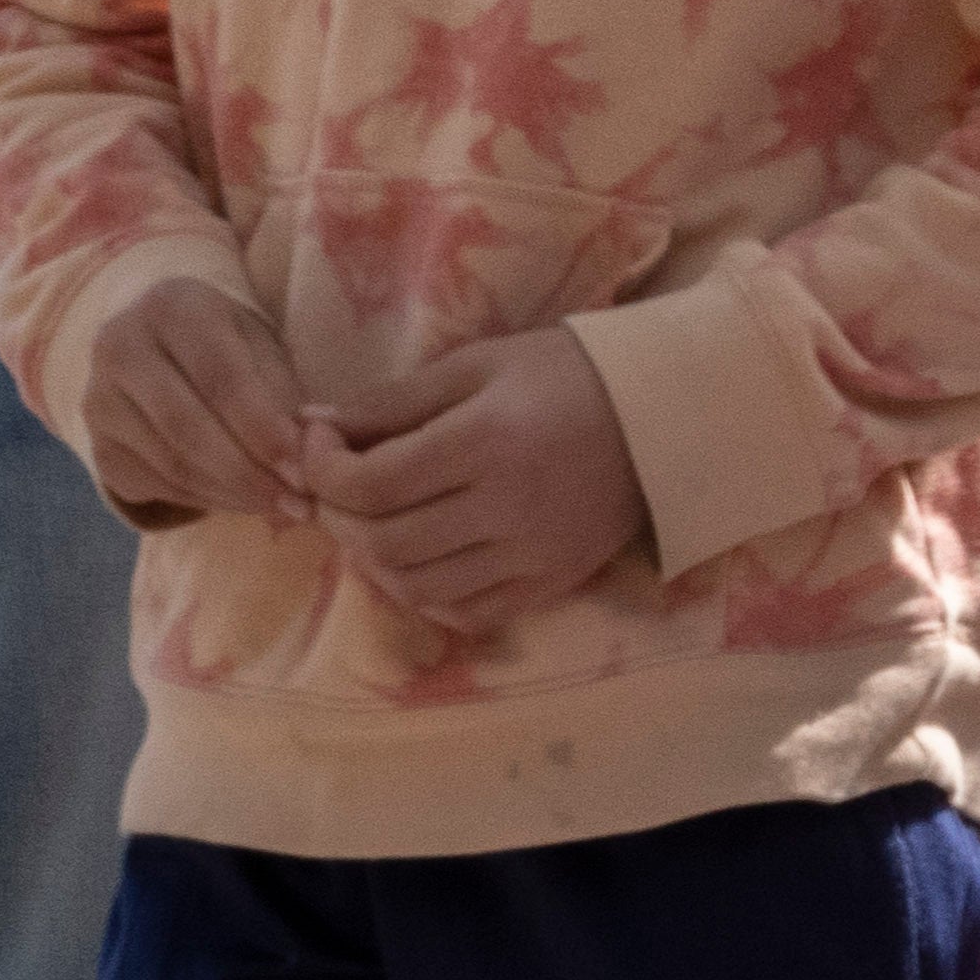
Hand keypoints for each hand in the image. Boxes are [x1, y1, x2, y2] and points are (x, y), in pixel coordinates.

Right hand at [72, 284, 317, 529]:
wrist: (161, 347)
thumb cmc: (229, 344)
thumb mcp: (264, 347)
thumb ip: (284, 394)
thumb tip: (309, 453)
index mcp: (171, 306)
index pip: (221, 379)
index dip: (264, 431)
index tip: (305, 471)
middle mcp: (119, 346)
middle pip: (187, 427)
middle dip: (249, 473)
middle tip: (298, 504)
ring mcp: (97, 398)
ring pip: (169, 462)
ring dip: (232, 494)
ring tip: (280, 506)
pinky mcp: (96, 443)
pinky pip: (153, 484)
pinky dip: (204, 500)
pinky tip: (242, 501)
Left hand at [301, 326, 651, 637]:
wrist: (667, 414)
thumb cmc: (567, 375)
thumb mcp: (477, 365)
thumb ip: (392, 400)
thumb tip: (313, 422)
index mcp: (486, 442)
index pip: (369, 483)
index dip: (321, 467)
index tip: (322, 440)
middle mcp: (508, 508)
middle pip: (382, 541)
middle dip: (337, 515)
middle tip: (338, 487)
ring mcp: (535, 554)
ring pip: (416, 587)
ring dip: (374, 560)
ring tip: (374, 523)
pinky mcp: (555, 581)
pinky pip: (468, 614)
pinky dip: (428, 596)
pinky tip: (423, 560)